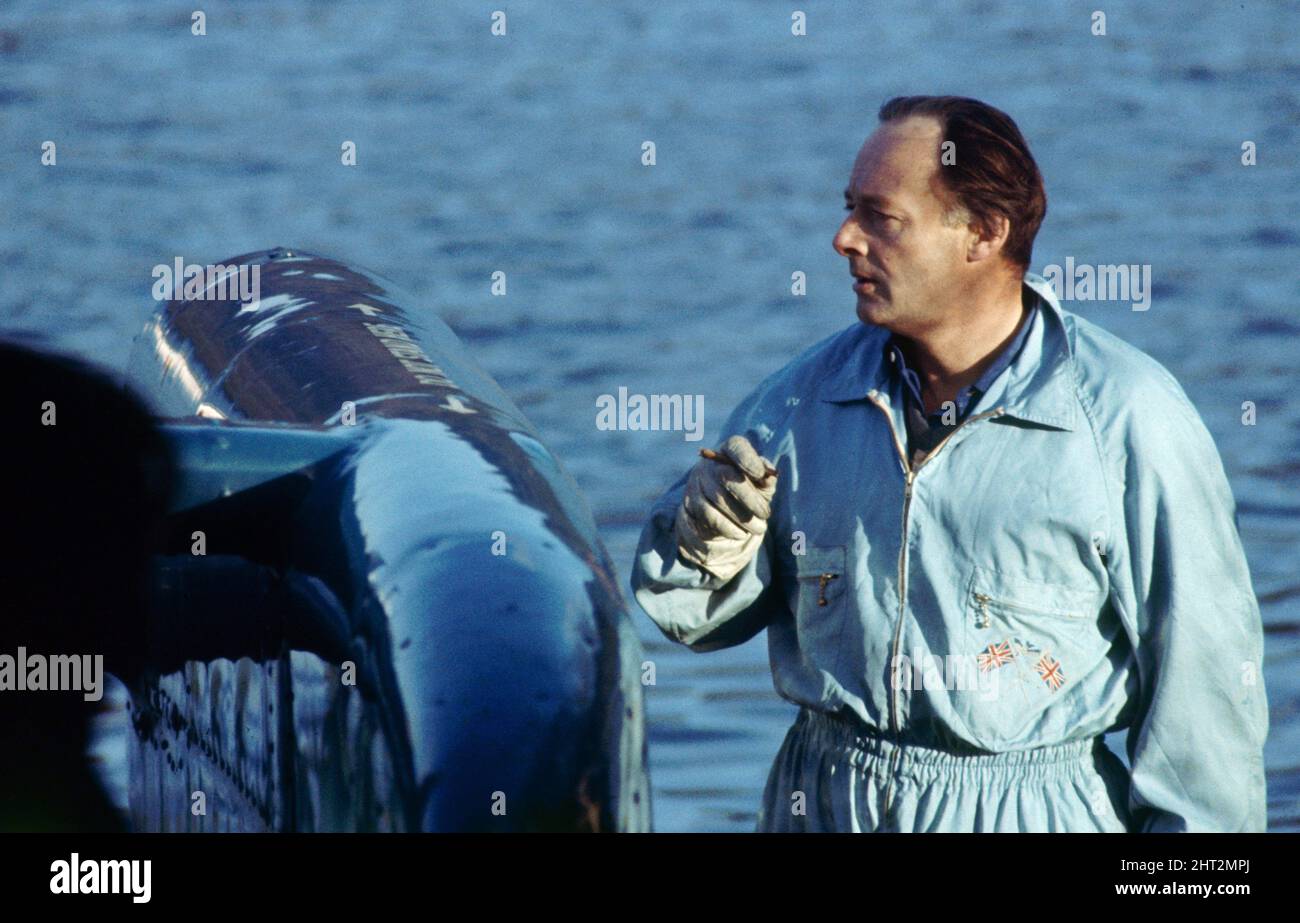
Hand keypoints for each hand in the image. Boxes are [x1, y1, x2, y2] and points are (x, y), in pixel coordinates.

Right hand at [674, 435, 777, 580]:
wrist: (721, 515)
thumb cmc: (747, 493)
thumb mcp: (760, 485)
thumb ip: (767, 479)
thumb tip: (769, 477)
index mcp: (729, 452)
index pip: (736, 447)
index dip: (747, 459)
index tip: (760, 474)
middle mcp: (709, 465)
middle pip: (726, 476)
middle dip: (749, 498)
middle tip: (765, 514)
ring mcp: (696, 484)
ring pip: (717, 501)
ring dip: (741, 518)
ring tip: (758, 529)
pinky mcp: (689, 505)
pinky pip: (708, 518)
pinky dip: (727, 528)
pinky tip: (740, 534)